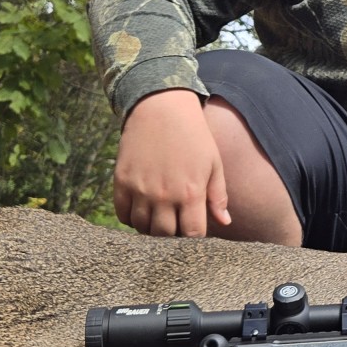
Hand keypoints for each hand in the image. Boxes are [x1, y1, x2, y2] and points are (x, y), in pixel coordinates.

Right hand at [113, 88, 230, 236]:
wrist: (161, 108)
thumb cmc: (193, 136)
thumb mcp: (213, 164)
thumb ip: (218, 196)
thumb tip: (225, 222)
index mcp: (191, 192)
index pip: (192, 234)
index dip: (194, 239)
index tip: (193, 231)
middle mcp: (164, 195)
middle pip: (164, 235)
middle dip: (171, 237)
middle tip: (175, 226)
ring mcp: (140, 189)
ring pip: (142, 228)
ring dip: (150, 228)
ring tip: (159, 219)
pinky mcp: (122, 181)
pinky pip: (122, 214)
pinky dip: (131, 219)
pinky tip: (141, 211)